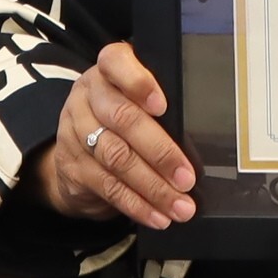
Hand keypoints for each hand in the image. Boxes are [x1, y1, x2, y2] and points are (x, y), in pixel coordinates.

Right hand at [34, 42, 196, 229]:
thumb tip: (204, 136)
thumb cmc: (123, 118)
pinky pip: (108, 186)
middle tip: (187, 178)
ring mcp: (75, 130)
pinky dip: (136, 204)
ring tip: (180, 206)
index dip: (139, 82)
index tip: (163, 106)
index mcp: (108, 71)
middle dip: (160, 152)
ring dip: (153, 187)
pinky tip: (157, 215)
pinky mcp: (73, 166)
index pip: (116, 62)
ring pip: (116, 158)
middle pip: (123, 119)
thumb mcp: (136, 100)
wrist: (76, 150)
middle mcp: (88, 96)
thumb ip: (160, 107)